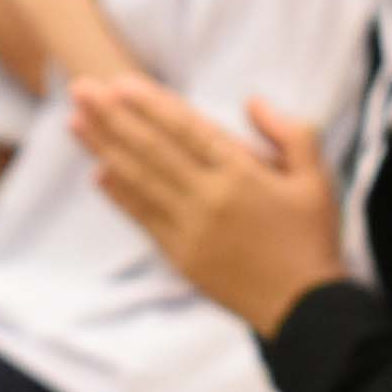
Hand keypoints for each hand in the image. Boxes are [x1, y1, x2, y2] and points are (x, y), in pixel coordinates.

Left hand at [69, 77, 347, 327]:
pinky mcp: (182, 256)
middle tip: (80, 88)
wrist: (305, 308)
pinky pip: (143, 218)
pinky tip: (98, 173)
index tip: (120, 83)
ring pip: (139, 180)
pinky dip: (119, 195)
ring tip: (75, 122)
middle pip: (152, 148)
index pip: (186, 129)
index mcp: (242, 175)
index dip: (150, 104)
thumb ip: (290, 133)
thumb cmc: (312, 239)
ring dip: (104, 148)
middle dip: (112, 116)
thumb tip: (251, 101)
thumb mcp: (317, 179)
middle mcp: (210, 198)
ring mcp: (191, 229)